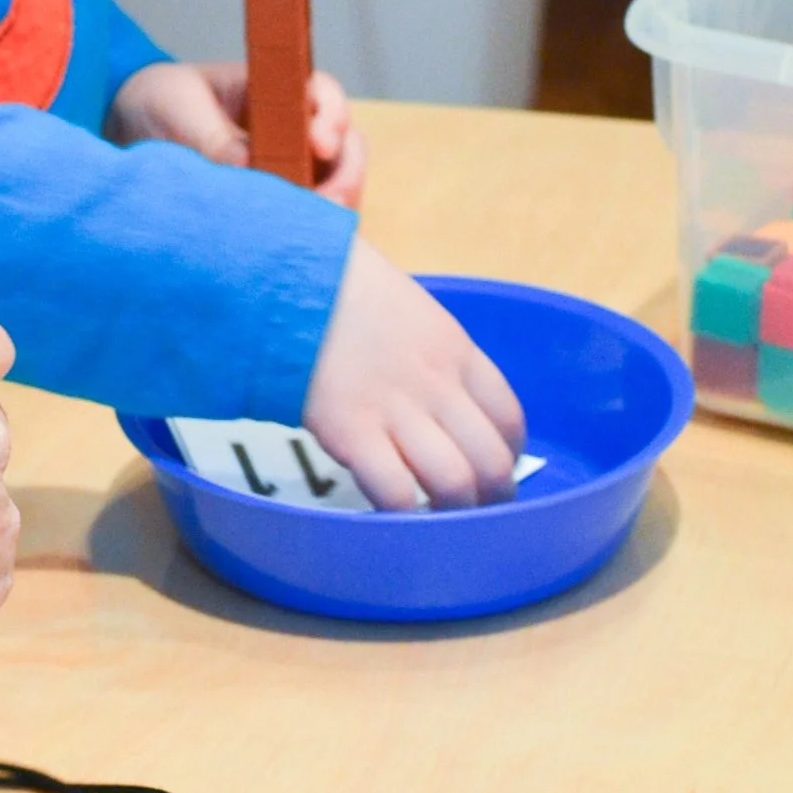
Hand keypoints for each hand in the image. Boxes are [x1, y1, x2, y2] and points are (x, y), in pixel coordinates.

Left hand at [108, 60, 365, 207]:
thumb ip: (210, 134)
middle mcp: (293, 129)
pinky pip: (305, 220)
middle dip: (345, 175)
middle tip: (329, 202)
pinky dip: (304, 232)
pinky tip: (287, 247)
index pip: (322, 95)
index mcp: (274, 90)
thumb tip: (246, 167)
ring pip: (333, 190)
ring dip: (330, 210)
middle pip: (344, 149)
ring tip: (311, 231)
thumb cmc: (158, 103)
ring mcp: (289, 169)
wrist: (127, 133)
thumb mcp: (176, 107)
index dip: (332, 117)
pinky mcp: (276, 205)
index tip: (319, 145)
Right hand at [302, 235, 525, 508]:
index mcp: (455, 350)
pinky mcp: (352, 432)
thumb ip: (429, 352)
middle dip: (489, 496)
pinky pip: (395, 491)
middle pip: (490, 461)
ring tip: (434, 517)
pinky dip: (399, 512)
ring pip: (453, 484)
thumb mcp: (406, 307)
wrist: (284, 275)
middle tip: (471, 507)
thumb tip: (435, 396)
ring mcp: (396, 410)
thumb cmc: (338, 284)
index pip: (508, 419)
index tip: (490, 467)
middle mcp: (437, 385)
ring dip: (450, 511)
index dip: (507, 454)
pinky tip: (388, 508)